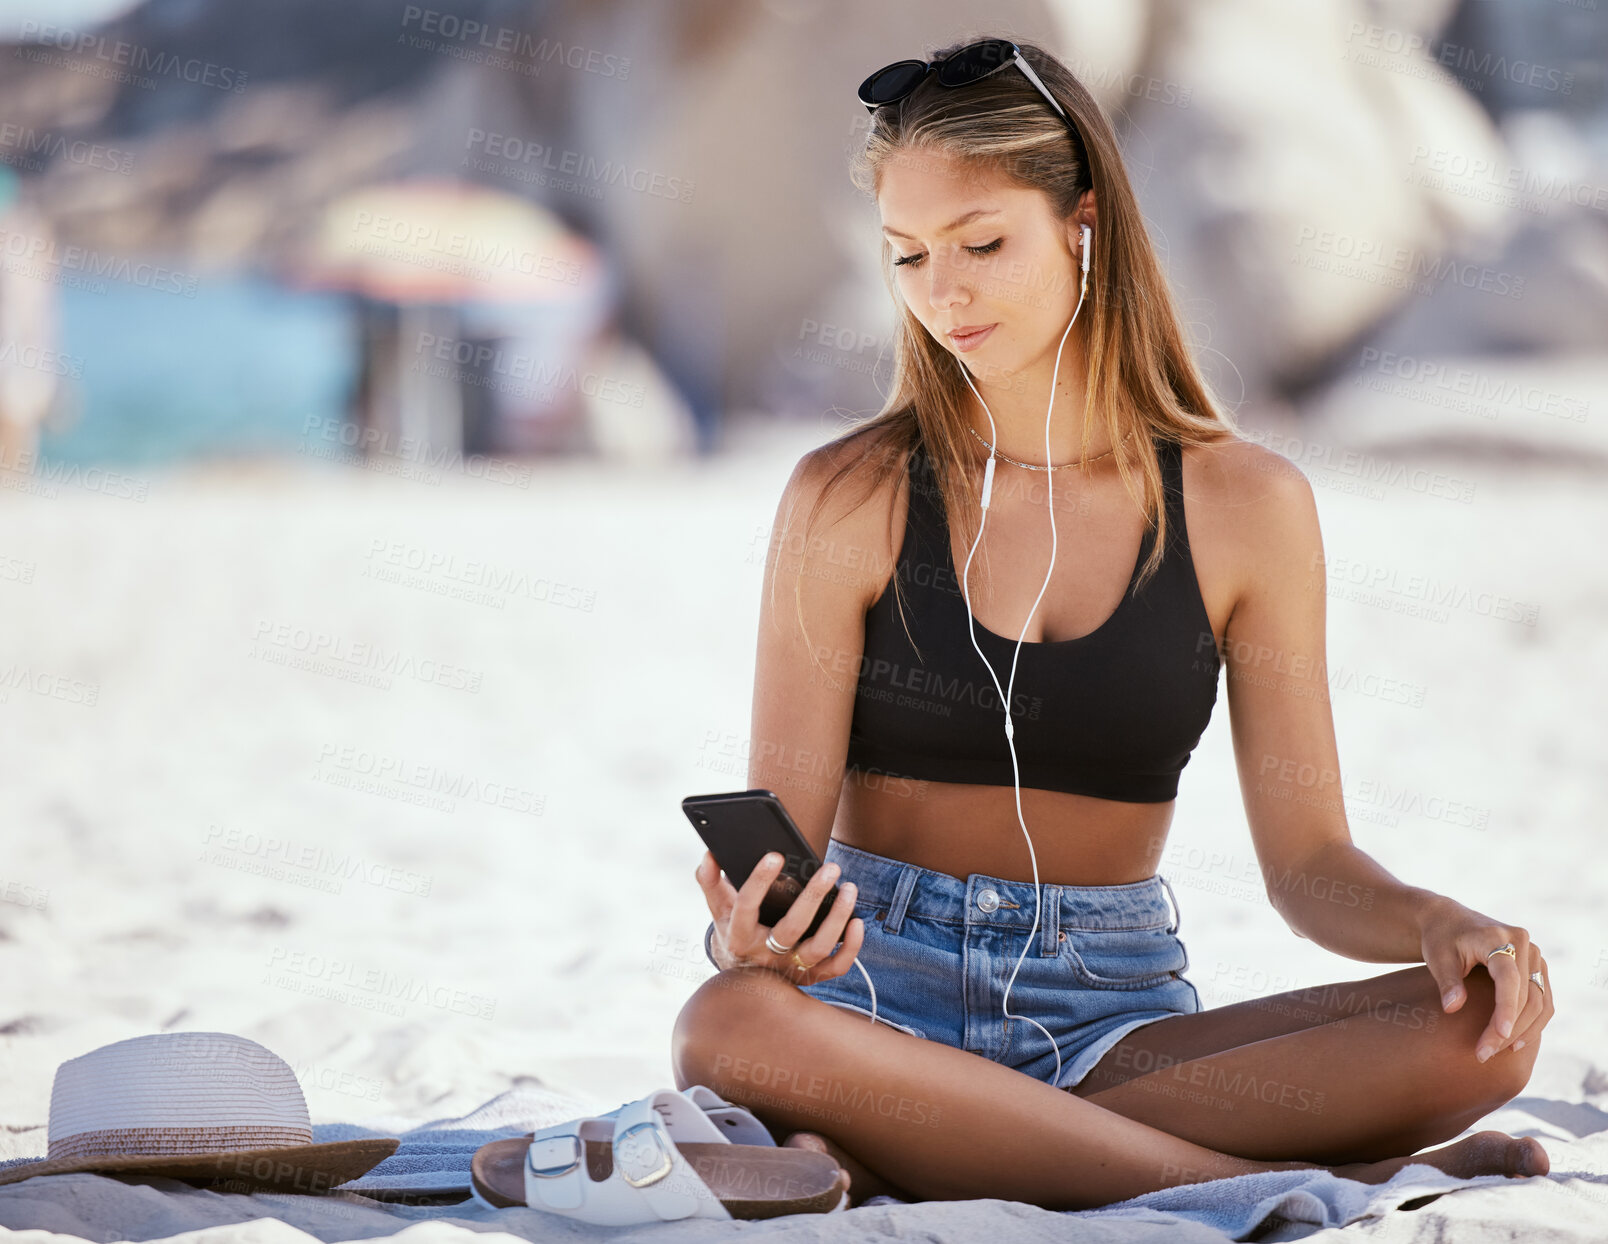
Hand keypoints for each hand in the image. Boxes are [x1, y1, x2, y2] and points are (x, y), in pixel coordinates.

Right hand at [695, 850, 864, 985]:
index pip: (746, 907)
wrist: (743, 976)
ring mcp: (789, 970)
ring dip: (837, 918)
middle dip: (813, 896)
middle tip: (830, 868)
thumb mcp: (717, 908)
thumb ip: (709, 881)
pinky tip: (857, 921)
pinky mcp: (810, 978)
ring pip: (818, 947)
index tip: (776, 855)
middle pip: (792, 928)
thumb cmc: (734, 930)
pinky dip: (851, 947)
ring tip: (849, 888)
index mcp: (738, 936)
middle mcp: (764, 956)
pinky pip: (836, 967)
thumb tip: (709, 855)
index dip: (759, 881)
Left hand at [1418, 898, 1552, 1062]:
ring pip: (1539, 1001)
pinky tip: (1515, 1041)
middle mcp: (1522, 943)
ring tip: (1497, 1051)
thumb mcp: (1437, 957)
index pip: (1508, 978)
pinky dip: (1533, 1022)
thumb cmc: (1440, 939)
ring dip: (1523, 1031)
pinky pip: (1543, 999)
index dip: (1506, 1008)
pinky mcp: (1536, 966)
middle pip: (1526, 995)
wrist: (1449, 920)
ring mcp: (1534, 954)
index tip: (1498, 1034)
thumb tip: (1452, 1008)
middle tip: (1483, 1054)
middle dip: (1508, 1029)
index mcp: (1496, 937)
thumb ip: (1447, 981)